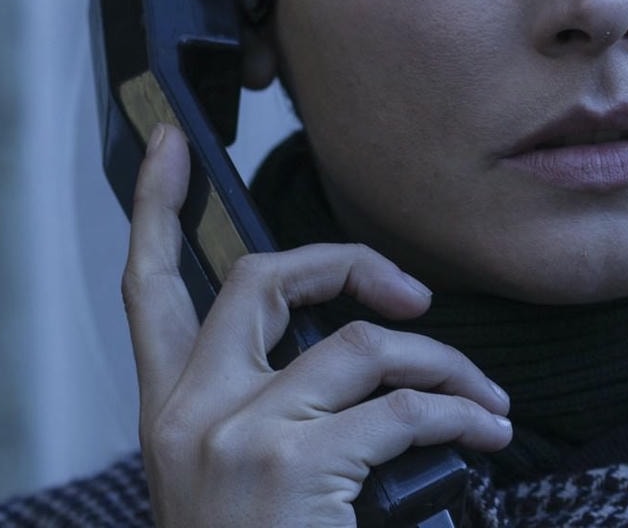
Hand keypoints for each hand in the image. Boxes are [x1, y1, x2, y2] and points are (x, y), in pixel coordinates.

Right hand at [122, 124, 512, 527]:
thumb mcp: (231, 485)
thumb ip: (263, 413)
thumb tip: (348, 353)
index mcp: (169, 417)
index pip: (144, 288)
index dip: (151, 205)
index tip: (167, 141)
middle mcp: (190, 416)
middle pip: (257, 282)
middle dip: (343, 262)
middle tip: (407, 295)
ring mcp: (240, 438)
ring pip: (357, 344)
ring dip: (438, 363)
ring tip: (479, 397)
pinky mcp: (297, 467)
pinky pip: (401, 405)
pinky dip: (458, 412)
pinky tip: (483, 431)